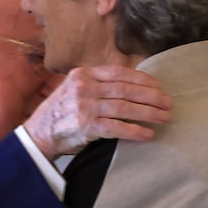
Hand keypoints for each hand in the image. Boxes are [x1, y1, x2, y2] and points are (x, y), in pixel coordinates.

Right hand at [23, 65, 171, 158]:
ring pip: (124, 107)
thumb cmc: (61, 112)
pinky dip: (134, 131)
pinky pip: (116, 128)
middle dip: (151, 96)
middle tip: (168, 102)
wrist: (38, 133)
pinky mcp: (86, 127)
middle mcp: (84, 87)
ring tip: (164, 117)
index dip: (143, 80)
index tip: (159, 87)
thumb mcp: (75, 88)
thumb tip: (131, 85)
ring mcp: (85, 107)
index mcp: (84, 74)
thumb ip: (98, 84)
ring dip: (148, 113)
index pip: (120, 73)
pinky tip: (148, 134)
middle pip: (126, 89)